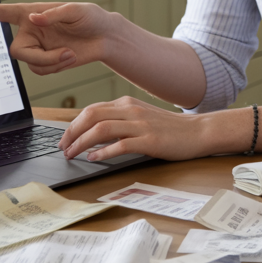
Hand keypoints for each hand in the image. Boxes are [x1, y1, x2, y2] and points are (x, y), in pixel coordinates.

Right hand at [0, 1, 119, 74]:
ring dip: (52, 63)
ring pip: (31, 64)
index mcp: (31, 14)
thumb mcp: (76, 11)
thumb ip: (53, 14)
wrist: (105, 37)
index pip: (0, 13)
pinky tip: (69, 58)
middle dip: (40, 57)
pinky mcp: (46, 62)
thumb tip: (34, 20)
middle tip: (64, 53)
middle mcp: (30, 32)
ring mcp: (38, 48)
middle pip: (17, 51)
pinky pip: (42, 72)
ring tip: (71, 53)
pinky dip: (56, 67)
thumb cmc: (91, 18)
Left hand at [59, 96, 213, 161]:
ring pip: (102, 128)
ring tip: (73, 154)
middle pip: (92, 116)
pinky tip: (94, 158)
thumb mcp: (142, 117)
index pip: (92, 110)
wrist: (198, 131)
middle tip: (63, 147)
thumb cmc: (169, 128)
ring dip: (82, 142)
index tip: (65, 138)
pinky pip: (121, 145)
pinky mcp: (150, 140)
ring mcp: (141, 125)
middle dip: (72, 132)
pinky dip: (103, 152)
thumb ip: (120, 121)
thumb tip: (93, 134)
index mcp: (128, 103)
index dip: (74, 124)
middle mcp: (132, 110)